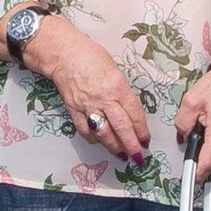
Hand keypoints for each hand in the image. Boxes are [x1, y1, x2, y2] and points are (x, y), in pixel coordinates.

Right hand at [21, 16, 147, 164]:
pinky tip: (99, 141)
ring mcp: (88, 106)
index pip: (134, 114)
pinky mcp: (74, 110)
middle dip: (131, 145)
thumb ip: (122, 91)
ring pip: (104, 133)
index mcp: (118, 87)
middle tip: (138, 156)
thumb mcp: (115, 70)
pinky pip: (85, 130)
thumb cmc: (91, 56)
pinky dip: (93, 139)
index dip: (141, 130)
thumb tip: (130, 110)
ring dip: (114, 146)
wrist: (64, 55)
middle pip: (121, 128)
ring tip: (121, 154)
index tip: (146, 139)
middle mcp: (104, 99)